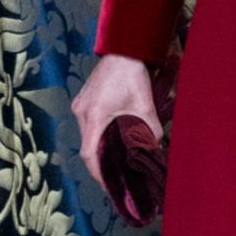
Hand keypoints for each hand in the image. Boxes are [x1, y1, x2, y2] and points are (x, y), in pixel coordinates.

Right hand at [72, 54, 161, 186]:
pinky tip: (110, 138)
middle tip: (115, 176)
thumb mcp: (145, 105)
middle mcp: (82, 112)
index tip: (108, 185)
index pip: (89, 154)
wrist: (123, 49)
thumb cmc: (133, 74)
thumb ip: (151, 129)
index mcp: (94, 116)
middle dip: (100, 163)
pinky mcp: (83, 99)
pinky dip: (97, 134)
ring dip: (99, 147)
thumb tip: (155, 148)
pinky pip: (87, 124)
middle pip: (87, 146)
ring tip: (114, 160)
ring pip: (87, 135)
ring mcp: (80, 104)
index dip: (97, 173)